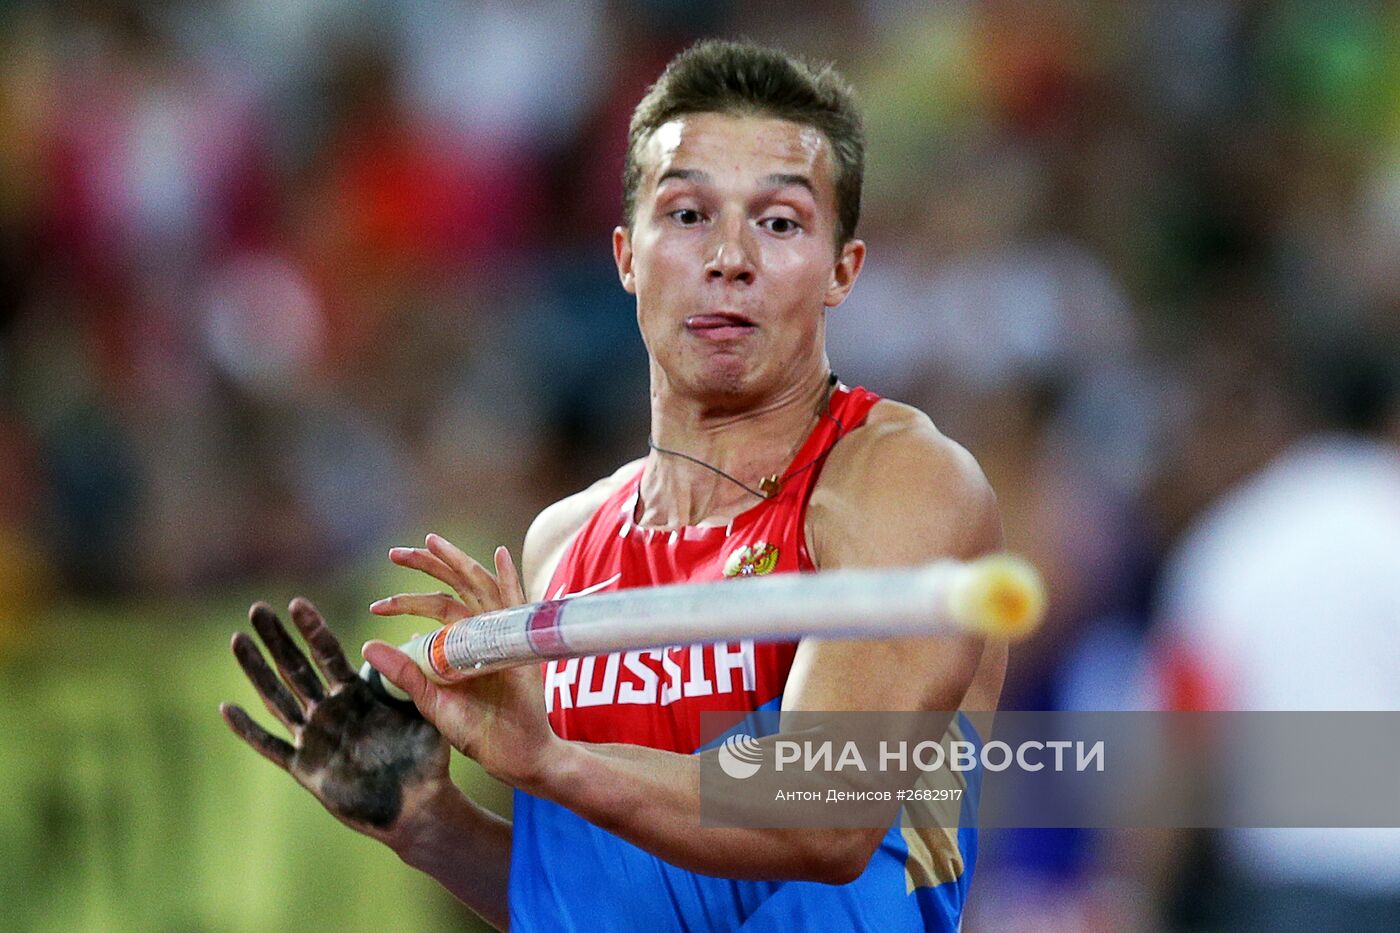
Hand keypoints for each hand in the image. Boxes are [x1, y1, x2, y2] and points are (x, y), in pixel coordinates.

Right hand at [220, 598, 450, 845]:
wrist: (418, 805)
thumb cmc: (426, 758)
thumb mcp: (424, 710)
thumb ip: (415, 678)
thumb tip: (417, 635)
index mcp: (357, 694)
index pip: (329, 653)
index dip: (312, 629)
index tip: (296, 602)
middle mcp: (331, 711)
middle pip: (297, 667)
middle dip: (277, 638)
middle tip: (257, 609)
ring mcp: (315, 737)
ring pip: (277, 697)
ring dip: (256, 670)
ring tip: (237, 641)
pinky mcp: (306, 767)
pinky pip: (271, 746)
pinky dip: (248, 729)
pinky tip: (226, 708)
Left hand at [367, 534, 558, 789]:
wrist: (515, 756)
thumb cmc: (478, 732)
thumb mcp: (432, 702)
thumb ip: (406, 674)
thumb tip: (368, 646)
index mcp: (461, 643)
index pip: (435, 607)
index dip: (407, 599)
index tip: (376, 606)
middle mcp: (483, 631)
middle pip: (456, 586)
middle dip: (428, 566)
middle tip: (395, 553)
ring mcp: (504, 634)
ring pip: (480, 587)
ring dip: (458, 563)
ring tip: (432, 542)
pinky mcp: (521, 645)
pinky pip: (518, 604)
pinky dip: (510, 579)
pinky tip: (499, 555)